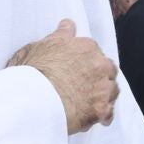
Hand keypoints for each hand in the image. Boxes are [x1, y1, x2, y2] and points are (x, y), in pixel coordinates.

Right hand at [8, 20, 118, 135]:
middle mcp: (99, 64)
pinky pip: (108, 113)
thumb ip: (59, 36)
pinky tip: (95, 119)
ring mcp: (103, 87)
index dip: (85, 60)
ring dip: (103, 94)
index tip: (78, 66)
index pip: (93, 50)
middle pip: (107, 68)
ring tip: (88, 102)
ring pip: (112, 89)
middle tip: (83, 85)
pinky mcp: (101, 108)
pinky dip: (103, 116)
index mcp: (86, 47)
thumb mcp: (40, 46)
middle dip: (98, 75)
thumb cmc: (31, 72)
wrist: (32, 99)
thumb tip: (67, 25)